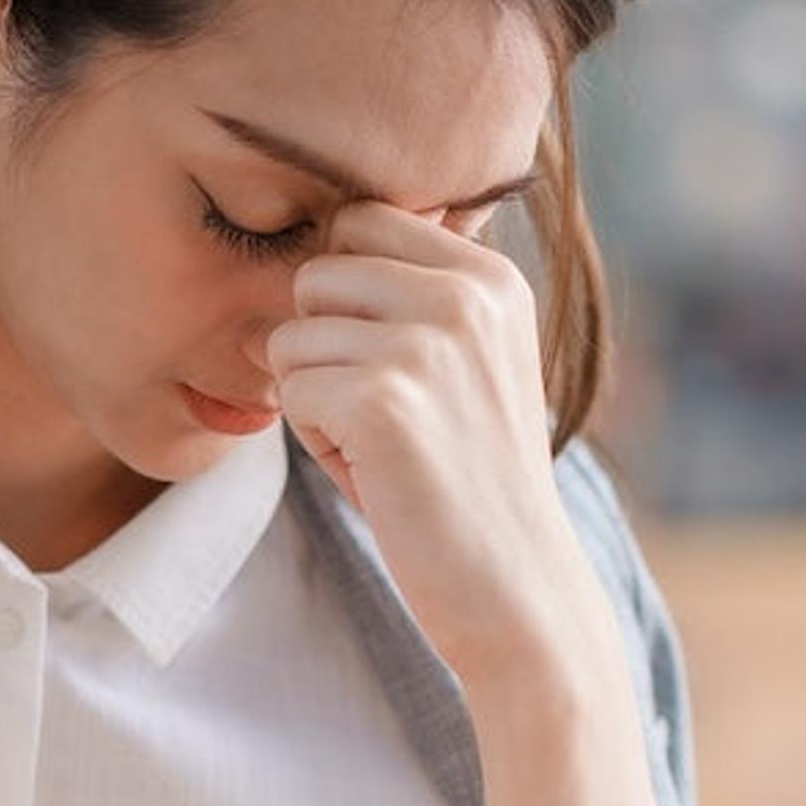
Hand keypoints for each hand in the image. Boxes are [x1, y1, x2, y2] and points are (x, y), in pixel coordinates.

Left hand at [267, 204, 606, 690]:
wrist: (515, 584)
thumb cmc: (471, 477)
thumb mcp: (462, 364)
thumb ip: (401, 299)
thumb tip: (293, 263)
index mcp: (491, 275)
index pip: (362, 220)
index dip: (344, 294)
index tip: (385, 359)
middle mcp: (465, 293)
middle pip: (317, 273)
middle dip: (322, 345)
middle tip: (379, 412)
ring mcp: (426, 343)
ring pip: (292, 334)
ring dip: (316, 396)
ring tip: (380, 444)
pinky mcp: (383, 399)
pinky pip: (289, 389)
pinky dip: (315, 438)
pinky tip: (373, 470)